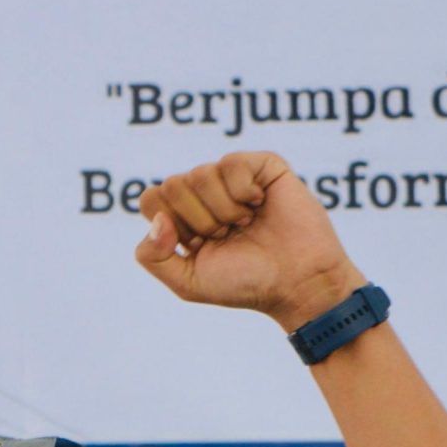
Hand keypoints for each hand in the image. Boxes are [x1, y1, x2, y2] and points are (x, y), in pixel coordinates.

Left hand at [135, 152, 361, 332]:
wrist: (295, 281)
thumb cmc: (245, 283)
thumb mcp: (188, 283)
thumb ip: (153, 258)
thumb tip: (156, 219)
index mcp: (183, 218)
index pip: (151, 200)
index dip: (172, 225)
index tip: (197, 246)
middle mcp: (204, 194)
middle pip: (172, 185)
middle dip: (199, 221)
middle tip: (227, 236)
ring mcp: (231, 177)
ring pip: (199, 174)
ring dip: (224, 210)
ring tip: (246, 223)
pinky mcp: (259, 164)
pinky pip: (230, 163)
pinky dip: (243, 192)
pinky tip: (260, 204)